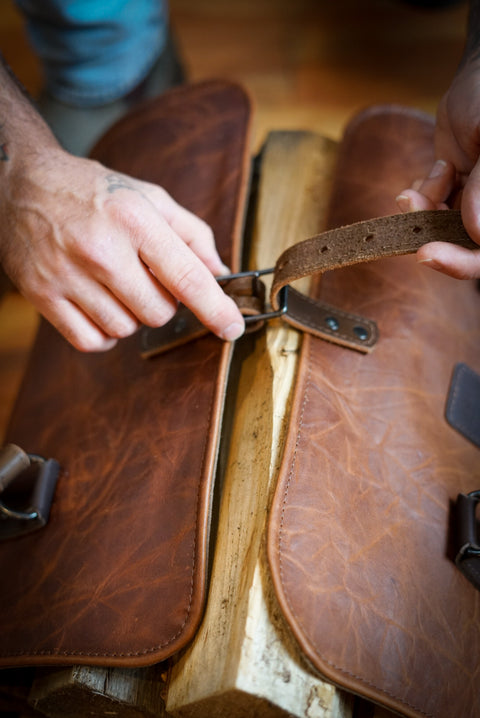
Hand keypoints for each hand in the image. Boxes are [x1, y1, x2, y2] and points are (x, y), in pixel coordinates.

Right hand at [0, 148, 244, 350]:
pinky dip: (104, 334)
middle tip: (147, 280)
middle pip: (158, 312)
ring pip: (126, 329)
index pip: (186, 277)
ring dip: (131, 316)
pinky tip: (101, 307)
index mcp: (134, 219)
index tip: (232, 328)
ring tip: (118, 287)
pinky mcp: (42, 295)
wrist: (24, 184)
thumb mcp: (150, 197)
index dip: (215, 309)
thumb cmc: (95, 193)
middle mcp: (101, 248)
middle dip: (163, 303)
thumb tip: (220, 273)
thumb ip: (192, 234)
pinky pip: (91, 341)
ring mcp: (67, 275)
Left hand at [396, 57, 479, 278]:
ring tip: (414, 191)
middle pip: (464, 246)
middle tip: (408, 226)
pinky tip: (421, 182)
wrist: (479, 72)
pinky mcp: (455, 188)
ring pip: (442, 227)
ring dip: (422, 213)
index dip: (462, 262)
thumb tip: (477, 233)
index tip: (426, 253)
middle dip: (433, 236)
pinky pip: (432, 208)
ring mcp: (476, 200)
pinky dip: (420, 199)